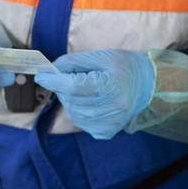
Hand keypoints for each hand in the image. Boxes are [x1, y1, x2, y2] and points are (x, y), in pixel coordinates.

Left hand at [33, 50, 155, 139]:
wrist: (145, 86)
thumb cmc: (122, 66)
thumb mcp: (100, 56)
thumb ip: (73, 62)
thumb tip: (50, 70)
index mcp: (112, 86)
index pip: (73, 86)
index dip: (54, 81)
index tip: (42, 76)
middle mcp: (112, 108)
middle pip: (71, 100)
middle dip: (61, 88)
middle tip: (67, 78)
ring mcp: (109, 123)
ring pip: (72, 113)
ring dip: (69, 100)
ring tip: (83, 89)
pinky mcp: (106, 132)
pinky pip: (80, 123)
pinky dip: (77, 111)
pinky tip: (89, 102)